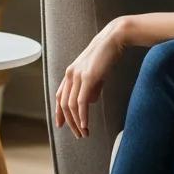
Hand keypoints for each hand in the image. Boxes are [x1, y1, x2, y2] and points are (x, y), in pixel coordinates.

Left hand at [54, 19, 125, 138]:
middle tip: (78, 134)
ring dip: (77, 122)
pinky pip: (81, 101)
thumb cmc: (105, 56)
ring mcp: (78, 75)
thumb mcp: (95, 74)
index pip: (60, 96)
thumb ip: (90, 88)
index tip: (61, 125)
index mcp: (70, 73)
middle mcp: (70, 74)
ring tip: (84, 132)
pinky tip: (85, 124)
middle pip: (64, 104)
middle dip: (69, 122)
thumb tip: (89, 103)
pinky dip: (82, 115)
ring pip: (72, 105)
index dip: (59, 112)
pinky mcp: (88, 77)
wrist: (113, 39)